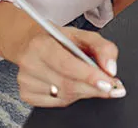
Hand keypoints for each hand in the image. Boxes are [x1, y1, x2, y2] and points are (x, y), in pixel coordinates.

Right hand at [3, 19, 123, 105]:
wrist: (32, 43)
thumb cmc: (59, 39)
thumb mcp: (83, 35)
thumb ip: (103, 48)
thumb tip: (111, 69)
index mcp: (42, 45)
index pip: (68, 65)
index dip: (89, 76)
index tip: (108, 83)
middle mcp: (31, 63)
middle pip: (68, 84)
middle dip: (94, 87)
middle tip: (111, 86)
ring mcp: (26, 81)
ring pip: (65, 96)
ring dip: (85, 91)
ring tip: (90, 81)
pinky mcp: (26, 94)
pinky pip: (57, 103)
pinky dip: (72, 96)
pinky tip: (73, 84)